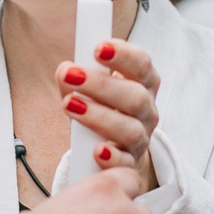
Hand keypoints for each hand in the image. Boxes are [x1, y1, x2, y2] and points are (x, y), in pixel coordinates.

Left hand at [61, 38, 160, 190]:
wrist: (116, 151)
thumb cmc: (102, 110)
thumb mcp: (89, 90)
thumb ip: (76, 77)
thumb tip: (66, 70)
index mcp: (142, 84)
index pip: (142, 65)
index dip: (123, 55)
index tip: (97, 48)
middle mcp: (147, 110)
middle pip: (135, 96)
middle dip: (101, 84)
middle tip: (70, 74)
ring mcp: (141, 139)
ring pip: (130, 129)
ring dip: (99, 116)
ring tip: (69, 105)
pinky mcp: (130, 165)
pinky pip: (125, 163)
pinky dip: (113, 158)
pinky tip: (97, 151)